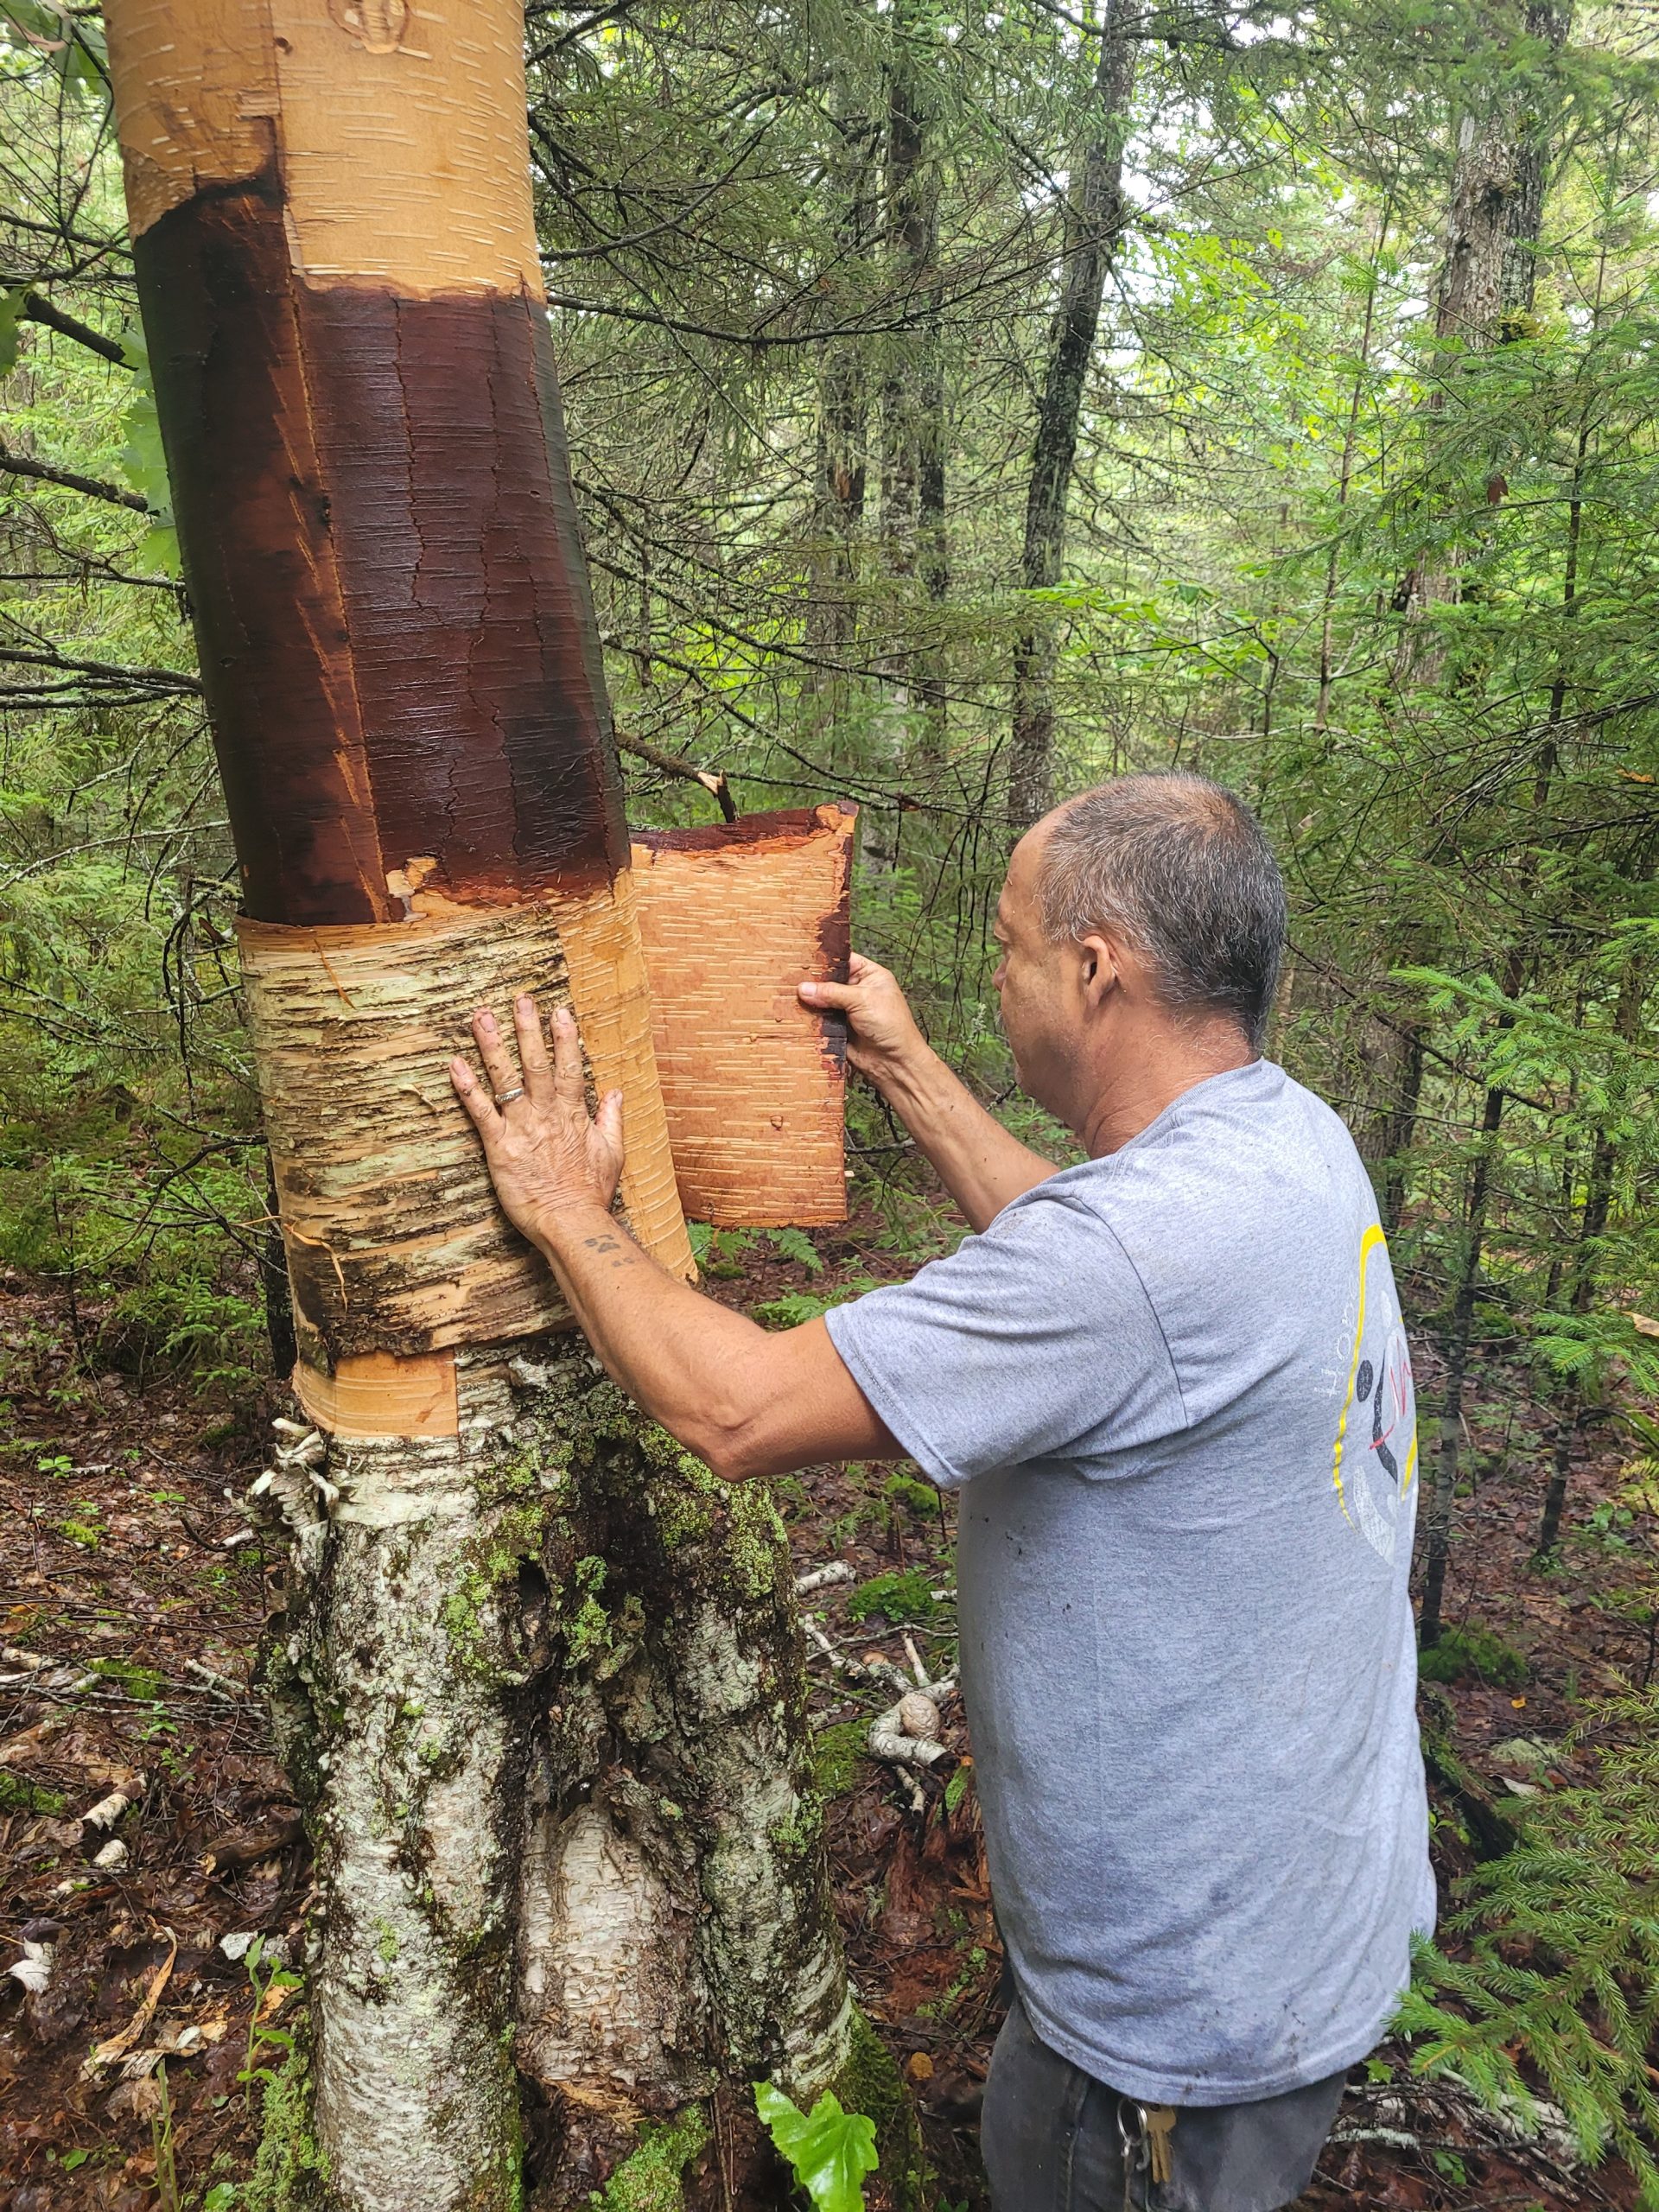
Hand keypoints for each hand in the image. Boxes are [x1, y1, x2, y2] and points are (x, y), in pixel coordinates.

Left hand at [449, 995, 622, 1245]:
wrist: (571, 1223)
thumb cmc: (590, 1193)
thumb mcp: (612, 1153)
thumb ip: (611, 1119)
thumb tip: (615, 1092)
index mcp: (572, 1114)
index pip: (569, 1067)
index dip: (564, 1038)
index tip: (559, 1012)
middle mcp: (546, 1114)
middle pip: (536, 1064)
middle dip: (527, 1030)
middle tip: (520, 1000)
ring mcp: (522, 1128)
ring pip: (506, 1079)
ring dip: (493, 1046)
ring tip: (480, 1017)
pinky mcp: (499, 1147)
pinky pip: (481, 1112)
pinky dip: (468, 1088)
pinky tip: (455, 1064)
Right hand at [798, 953, 927, 1090]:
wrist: (894, 1062)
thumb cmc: (892, 1026)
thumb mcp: (863, 1000)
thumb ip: (832, 992)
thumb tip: (805, 988)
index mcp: (869, 975)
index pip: (842, 961)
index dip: (824, 960)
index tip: (802, 960)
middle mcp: (856, 990)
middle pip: (827, 981)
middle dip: (812, 983)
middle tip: (791, 980)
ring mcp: (846, 1010)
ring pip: (820, 1001)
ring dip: (809, 1003)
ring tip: (789, 997)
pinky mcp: (837, 1028)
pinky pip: (819, 1021)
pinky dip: (810, 1020)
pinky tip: (797, 1015)